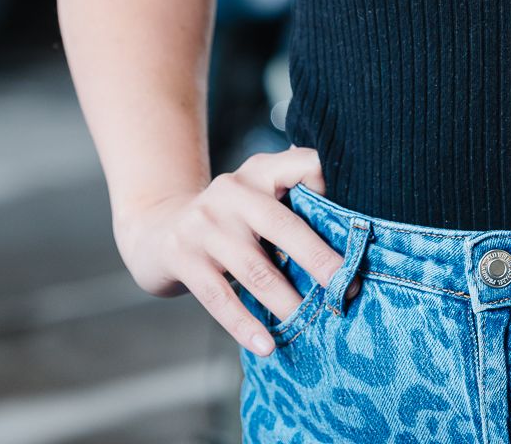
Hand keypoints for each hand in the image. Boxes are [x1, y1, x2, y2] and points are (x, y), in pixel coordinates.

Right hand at [113, 145, 345, 357]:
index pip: (302, 165)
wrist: (158, 230)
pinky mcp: (183, 257)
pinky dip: (245, 325)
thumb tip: (344, 215)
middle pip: (284, 225)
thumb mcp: (255, 195)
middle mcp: (232, 190)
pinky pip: (220, 298)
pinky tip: (267, 345)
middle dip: (319, 259)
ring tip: (309, 324)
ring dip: (286, 301)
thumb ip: (292, 195)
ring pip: (255, 269)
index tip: (352, 224)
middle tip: (347, 288)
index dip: (328, 187)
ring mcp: (204, 224)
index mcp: (258, 171)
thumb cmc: (227, 219)